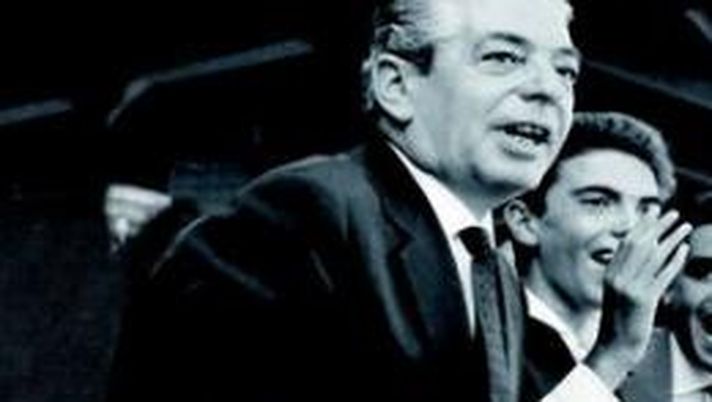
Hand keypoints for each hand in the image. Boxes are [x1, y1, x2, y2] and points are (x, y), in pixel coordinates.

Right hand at [584, 209, 690, 388]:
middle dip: (658, 226)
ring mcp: (630, 288)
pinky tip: (684, 250)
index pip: (627, 243)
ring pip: (653, 256)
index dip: (642, 226)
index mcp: (610, 274)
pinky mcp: (644, 299)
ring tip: (684, 227)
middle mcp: (618, 277)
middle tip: (673, 214)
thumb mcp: (616, 295)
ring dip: (671, 238)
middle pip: (640, 244)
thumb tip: (643, 258)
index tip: (654, 213)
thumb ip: (625, 276)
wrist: (614, 348)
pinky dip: (675, 260)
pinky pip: (662, 274)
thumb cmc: (618, 324)